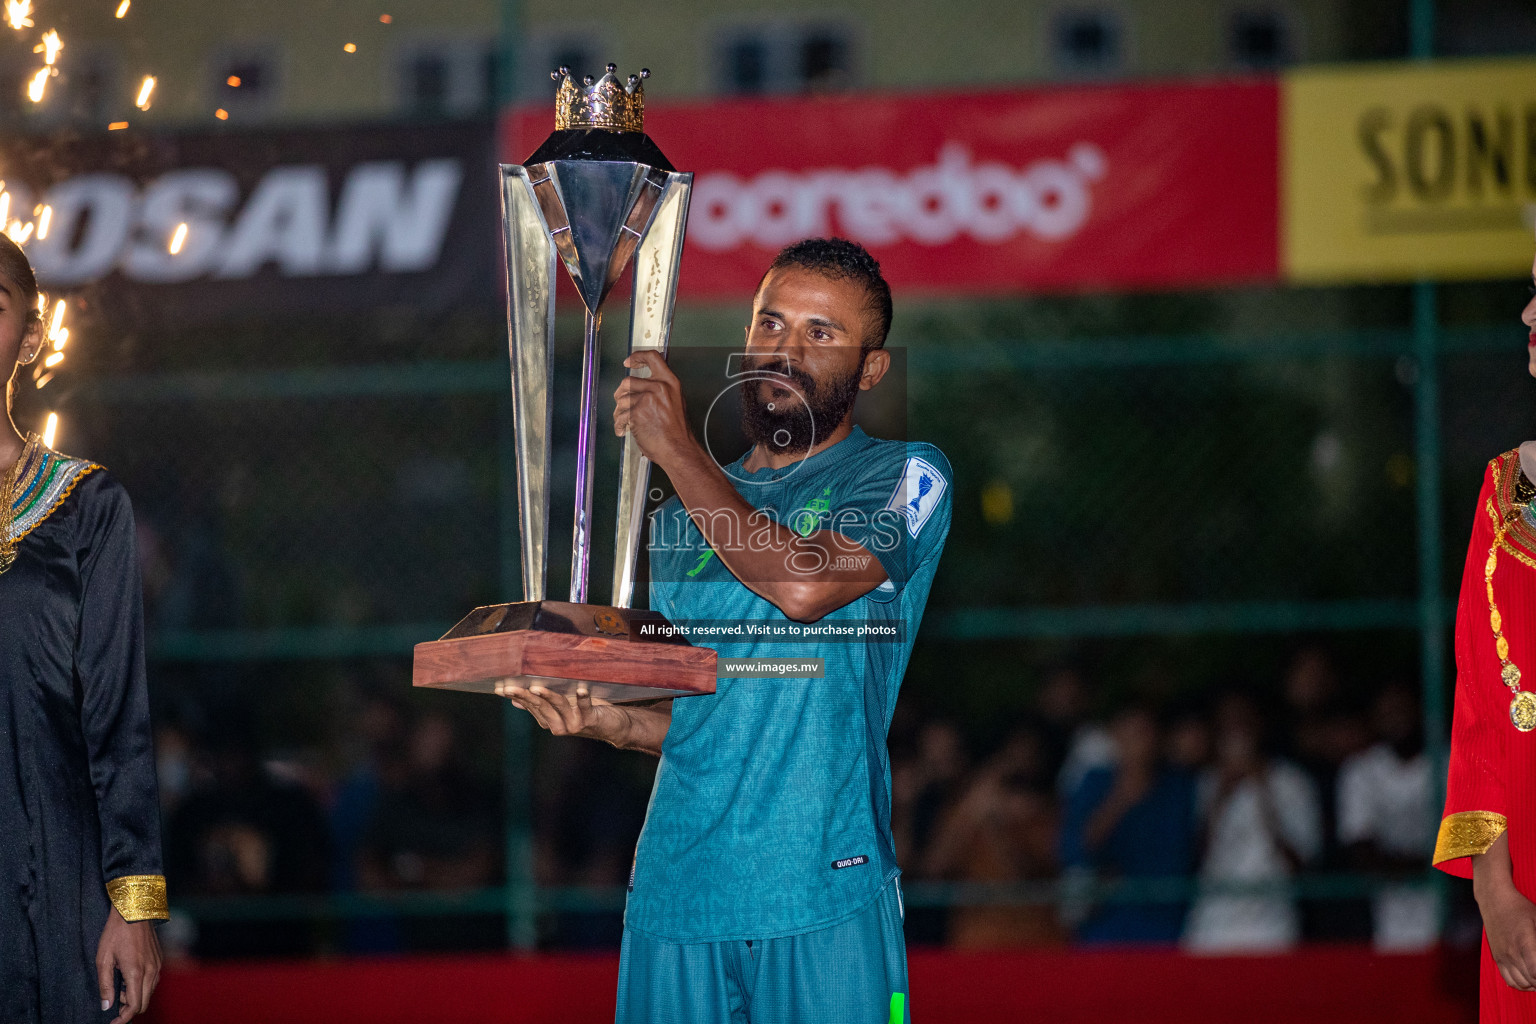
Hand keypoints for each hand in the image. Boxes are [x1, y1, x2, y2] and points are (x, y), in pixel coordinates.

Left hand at [96, 907, 161, 1022]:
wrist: (135, 910)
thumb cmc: (116, 933)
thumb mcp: (103, 959)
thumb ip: (104, 985)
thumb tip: (106, 1006)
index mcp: (135, 972)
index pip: (135, 1006)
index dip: (123, 1019)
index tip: (112, 1022)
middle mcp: (151, 971)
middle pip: (144, 1003)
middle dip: (129, 1008)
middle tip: (114, 1002)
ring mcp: (157, 965)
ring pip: (150, 992)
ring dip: (136, 997)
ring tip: (120, 987)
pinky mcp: (159, 959)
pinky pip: (153, 981)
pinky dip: (142, 987)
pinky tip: (130, 977)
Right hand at [498, 683, 625, 742]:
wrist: (613, 727)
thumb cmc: (585, 713)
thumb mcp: (561, 708)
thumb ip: (540, 705)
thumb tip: (514, 701)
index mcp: (549, 720)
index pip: (529, 705)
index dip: (516, 696)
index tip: (500, 687)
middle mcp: (558, 725)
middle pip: (540, 707)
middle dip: (525, 696)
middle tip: (510, 686)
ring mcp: (573, 724)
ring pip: (558, 707)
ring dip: (548, 696)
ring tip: (537, 687)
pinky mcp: (590, 720)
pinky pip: (585, 708)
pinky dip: (583, 699)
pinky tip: (581, 689)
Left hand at [612, 350, 694, 468]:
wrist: (678, 449)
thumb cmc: (678, 432)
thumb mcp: (675, 402)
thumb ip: (661, 391)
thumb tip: (643, 387)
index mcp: (670, 382)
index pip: (653, 358)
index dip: (637, 357)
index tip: (629, 362)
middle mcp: (658, 387)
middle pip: (628, 381)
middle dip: (621, 394)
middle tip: (621, 404)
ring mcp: (647, 399)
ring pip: (621, 399)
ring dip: (619, 412)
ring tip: (625, 423)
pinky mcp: (636, 412)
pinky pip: (620, 415)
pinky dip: (619, 425)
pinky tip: (623, 430)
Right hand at [1475, 832, 1535, 990]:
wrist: (1494, 899)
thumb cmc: (1519, 907)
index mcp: (1524, 944)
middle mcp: (1511, 953)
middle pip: (1531, 981)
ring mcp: (1502, 956)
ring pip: (1520, 984)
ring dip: (1532, 984)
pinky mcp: (1497, 957)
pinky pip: (1509, 980)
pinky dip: (1520, 984)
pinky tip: (1528, 978)